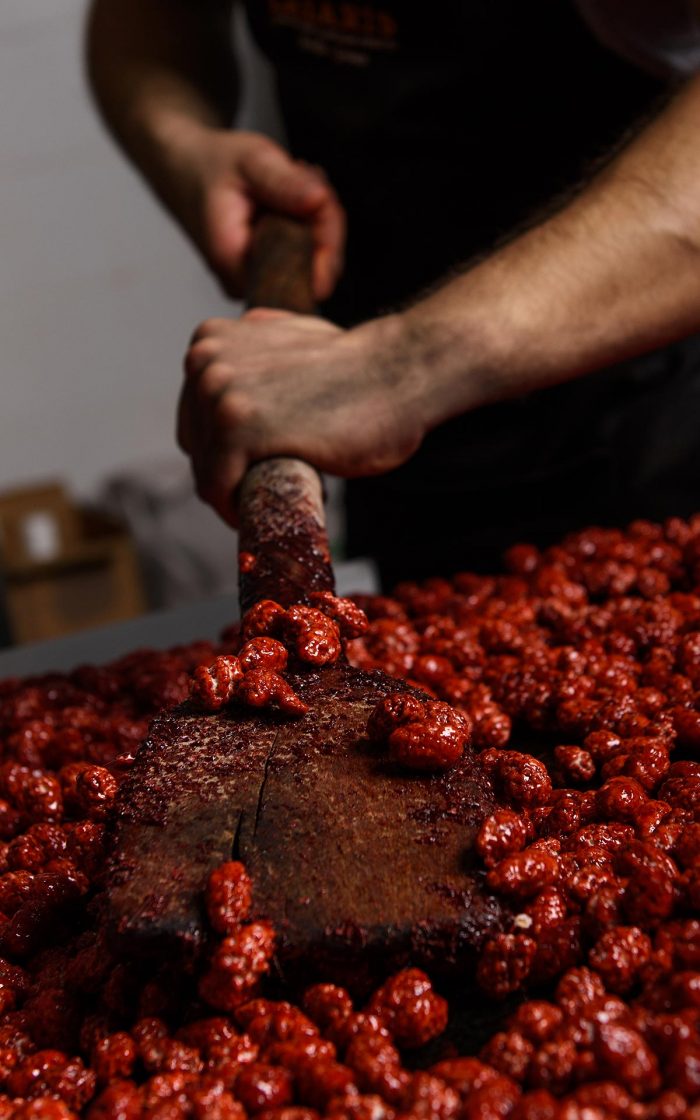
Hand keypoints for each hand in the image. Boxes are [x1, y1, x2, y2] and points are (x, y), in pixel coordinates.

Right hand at [162, 127, 345, 299]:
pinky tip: (292, 196)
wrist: (184, 169)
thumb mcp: (250, 160)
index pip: (307, 273)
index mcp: (235, 263)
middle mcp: (243, 284)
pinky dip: (306, 224)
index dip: (325, 234)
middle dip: (322, 221)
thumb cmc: (213, 164)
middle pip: (315, 269)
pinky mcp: (262, 274)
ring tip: (296, 178)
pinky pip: (302, 257)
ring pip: (313, 262)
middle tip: (303, 175)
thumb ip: (284, 182)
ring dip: (315, 218)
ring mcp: (252, 283)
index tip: (318, 191)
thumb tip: (319, 201)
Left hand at [178, 310, 426, 523]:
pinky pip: (217, 488)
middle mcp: (205, 359)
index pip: (196, 419)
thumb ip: (253, 353)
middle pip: (197, 446)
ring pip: (206, 472)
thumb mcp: (287, 340)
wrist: (399, 373)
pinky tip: (271, 512)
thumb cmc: (356, 367)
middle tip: (281, 482)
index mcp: (209, 340)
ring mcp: (218, 392)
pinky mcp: (237, 428)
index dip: (227, 452)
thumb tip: (232, 367)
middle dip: (233, 473)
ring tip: (288, 492)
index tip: (265, 466)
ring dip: (242, 495)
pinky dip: (236, 511)